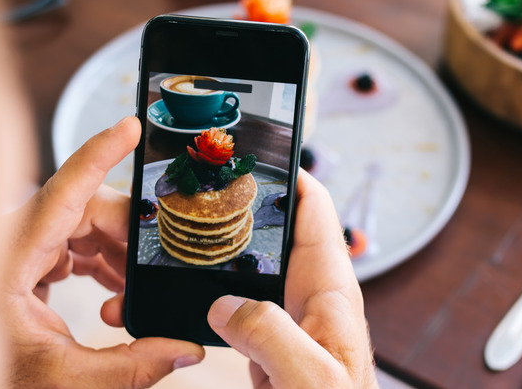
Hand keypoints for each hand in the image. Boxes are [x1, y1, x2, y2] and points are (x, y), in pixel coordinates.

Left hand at [4, 117, 204, 387]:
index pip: (60, 194)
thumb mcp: (63, 379)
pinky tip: (115, 296)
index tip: (130, 127)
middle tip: (155, 271)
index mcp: (7, 263)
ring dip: (118, 257)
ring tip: (128, 300)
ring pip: (84, 226)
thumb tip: (184, 349)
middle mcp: (10, 243)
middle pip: (85, 210)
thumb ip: (129, 368)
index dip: (98, 155)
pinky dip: (103, 264)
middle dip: (128, 237)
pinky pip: (75, 243)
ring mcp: (18, 247)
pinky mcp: (27, 258)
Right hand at [207, 171, 377, 387]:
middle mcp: (308, 298)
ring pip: (251, 268)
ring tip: (192, 223)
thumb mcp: (310, 376)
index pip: (315, 211)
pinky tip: (191, 286)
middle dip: (246, 205)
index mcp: (330, 291)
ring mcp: (286, 321)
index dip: (290, 175)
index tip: (255, 155)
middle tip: (209, 181)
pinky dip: (212, 291)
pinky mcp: (268, 344)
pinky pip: (236, 305)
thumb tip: (222, 304)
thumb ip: (270, 335)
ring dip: (225, 249)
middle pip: (277, 233)